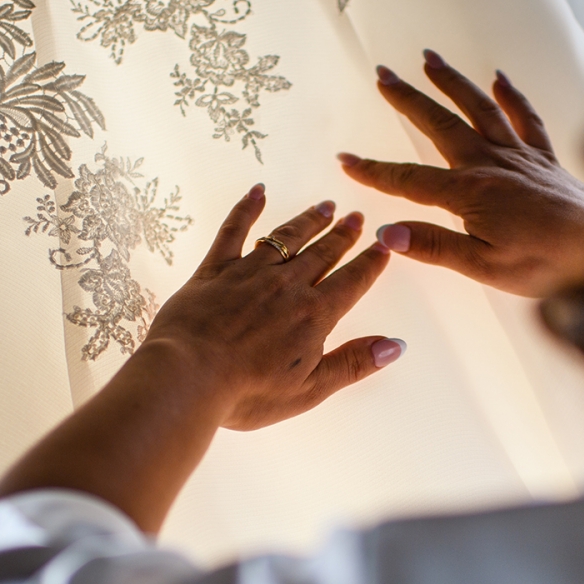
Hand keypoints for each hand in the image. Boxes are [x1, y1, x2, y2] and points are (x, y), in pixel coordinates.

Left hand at [143, 187, 398, 430]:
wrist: (188, 376)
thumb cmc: (248, 391)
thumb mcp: (311, 389)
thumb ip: (354, 364)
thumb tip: (396, 345)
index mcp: (314, 315)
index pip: (352, 282)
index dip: (370, 263)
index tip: (384, 245)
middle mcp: (287, 285)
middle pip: (322, 253)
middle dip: (342, 235)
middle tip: (356, 217)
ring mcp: (250, 273)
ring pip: (287, 237)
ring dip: (308, 220)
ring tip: (325, 206)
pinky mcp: (215, 269)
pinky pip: (234, 230)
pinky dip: (247, 208)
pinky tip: (257, 191)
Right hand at [339, 50, 583, 297]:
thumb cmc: (552, 265)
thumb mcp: (487, 268)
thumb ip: (436, 247)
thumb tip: (386, 234)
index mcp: (470, 194)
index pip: (409, 181)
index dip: (374, 171)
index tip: (344, 160)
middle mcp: (491, 165)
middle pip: (440, 125)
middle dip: (407, 99)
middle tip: (382, 74)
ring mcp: (520, 157)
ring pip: (478, 109)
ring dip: (452, 83)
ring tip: (428, 58)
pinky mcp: (545, 159)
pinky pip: (526, 119)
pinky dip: (511, 96)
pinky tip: (499, 79)